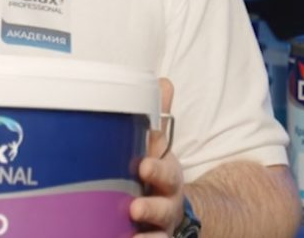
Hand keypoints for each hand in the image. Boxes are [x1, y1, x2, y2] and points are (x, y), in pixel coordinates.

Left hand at [130, 78, 184, 237]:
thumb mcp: (158, 147)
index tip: (143, 165)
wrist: (171, 211)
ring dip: (149, 232)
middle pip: (165, 206)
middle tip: (136, 208)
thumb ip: (158, 119)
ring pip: (160, 231)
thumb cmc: (155, 172)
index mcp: (167, 174)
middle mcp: (167, 202)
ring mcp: (161, 225)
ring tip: (132, 232)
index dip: (158, 168)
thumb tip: (164, 82)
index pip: (167, 170)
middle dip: (152, 207)